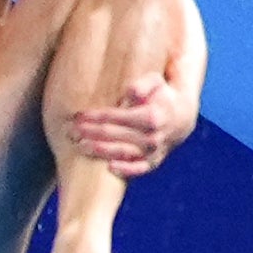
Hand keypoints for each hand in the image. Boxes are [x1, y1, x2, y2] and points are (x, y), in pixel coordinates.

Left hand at [68, 75, 192, 179]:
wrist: (181, 118)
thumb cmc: (160, 96)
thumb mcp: (155, 82)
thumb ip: (143, 84)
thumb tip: (131, 91)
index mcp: (152, 116)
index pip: (117, 116)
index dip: (96, 116)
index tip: (78, 115)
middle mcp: (153, 135)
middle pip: (115, 135)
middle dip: (91, 133)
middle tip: (71, 131)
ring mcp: (153, 151)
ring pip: (123, 153)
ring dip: (101, 151)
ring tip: (81, 146)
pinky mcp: (153, 162)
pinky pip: (140, 169)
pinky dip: (126, 170)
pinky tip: (108, 167)